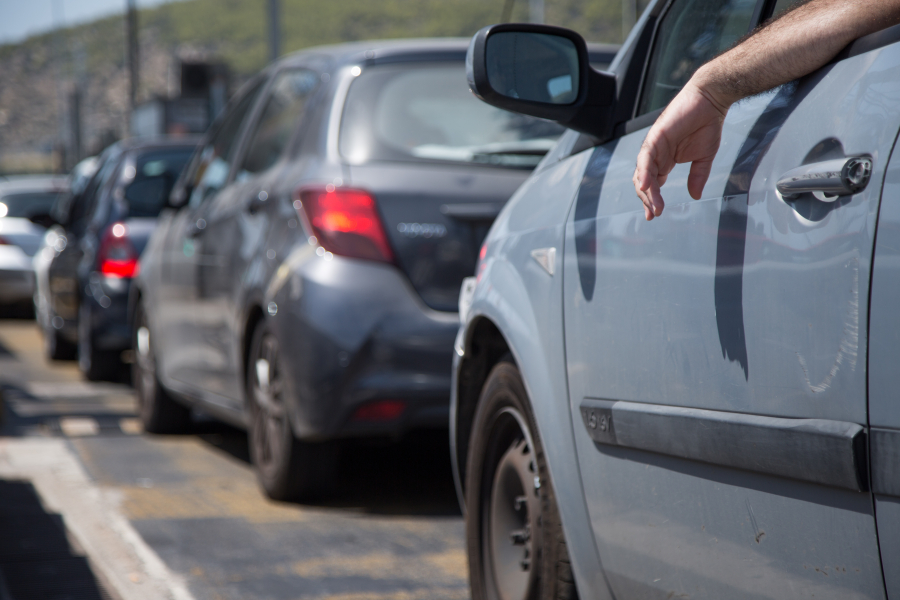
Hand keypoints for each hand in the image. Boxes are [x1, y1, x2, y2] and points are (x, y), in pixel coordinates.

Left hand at [633, 81, 728, 219]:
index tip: (654, 215)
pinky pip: (646, 157)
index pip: (653, 184)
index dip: (652, 200)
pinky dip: (645, 172)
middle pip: (644, 182)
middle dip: (648, 200)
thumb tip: (695, 196)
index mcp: (665, 161)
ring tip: (654, 207)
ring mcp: (654, 145)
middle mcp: (656, 155)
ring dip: (647, 191)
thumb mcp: (704, 158)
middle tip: (653, 214)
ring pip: (643, 173)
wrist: (711, 100)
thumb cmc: (707, 124)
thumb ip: (697, 177)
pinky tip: (646, 186)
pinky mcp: (656, 136)